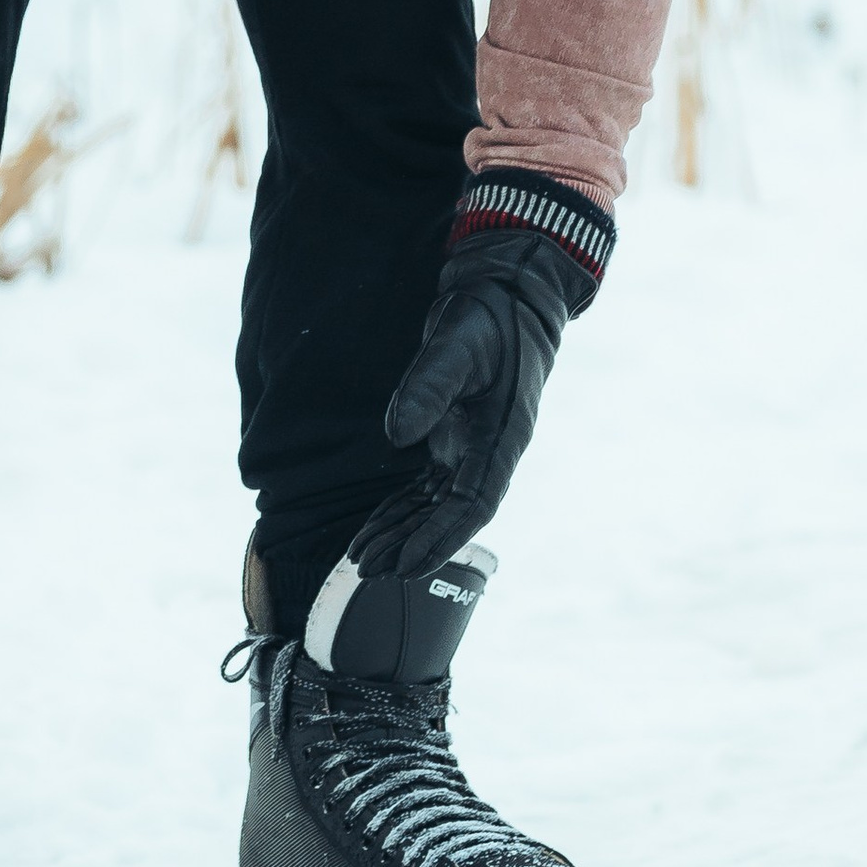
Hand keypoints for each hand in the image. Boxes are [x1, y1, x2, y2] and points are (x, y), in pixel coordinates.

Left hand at [354, 208, 598, 579]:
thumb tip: (397, 434)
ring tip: (363, 561)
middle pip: (449, 515)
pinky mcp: (453, 438)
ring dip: (401, 533)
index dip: (440, 538)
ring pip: (435, 507)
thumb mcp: (457, 343)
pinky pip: (426, 487)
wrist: (503, 295)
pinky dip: (400, 509)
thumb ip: (428, 386)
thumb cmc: (488, 317)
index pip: (473, 504)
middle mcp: (490, 451)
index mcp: (502, 436)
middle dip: (412, 546)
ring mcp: (472, 448)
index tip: (409, 565)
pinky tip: (375, 530)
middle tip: (370, 572)